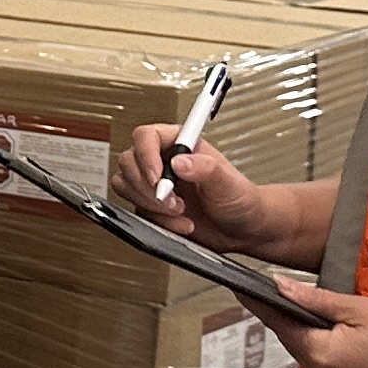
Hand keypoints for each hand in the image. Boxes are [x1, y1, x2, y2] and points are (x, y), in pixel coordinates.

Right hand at [119, 122, 276, 251]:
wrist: (242, 230)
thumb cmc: (240, 199)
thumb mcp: (228, 182)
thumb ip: (206, 168)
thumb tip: (180, 162)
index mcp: (182, 145)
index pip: (147, 136)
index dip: (146, 154)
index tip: (157, 176)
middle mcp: (164, 161)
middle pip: (129, 161)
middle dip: (147, 186)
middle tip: (171, 199)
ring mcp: (155, 185)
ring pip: (125, 185)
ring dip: (149, 203)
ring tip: (178, 211)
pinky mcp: (152, 208)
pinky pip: (137, 211)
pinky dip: (157, 221)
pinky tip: (180, 223)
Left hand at [261, 289, 367, 367]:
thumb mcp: (361, 309)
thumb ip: (316, 299)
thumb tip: (279, 287)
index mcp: (321, 357)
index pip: (280, 325)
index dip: (260, 303)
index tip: (238, 286)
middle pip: (296, 340)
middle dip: (295, 317)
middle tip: (291, 289)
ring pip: (311, 353)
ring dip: (314, 333)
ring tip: (330, 312)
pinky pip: (327, 367)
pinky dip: (329, 349)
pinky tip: (343, 335)